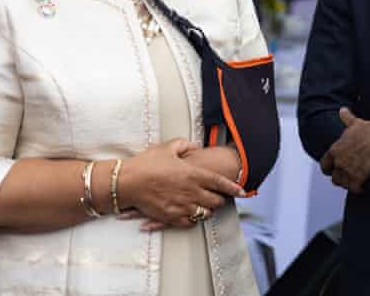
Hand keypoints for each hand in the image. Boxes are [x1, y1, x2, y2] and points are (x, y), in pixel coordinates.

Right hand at [117, 138, 244, 227]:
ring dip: (208, 210)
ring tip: (205, 205)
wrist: (126, 182)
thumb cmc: (147, 163)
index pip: (220, 183)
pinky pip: (190, 223)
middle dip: (220, 199)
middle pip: (216, 201)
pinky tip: (190, 214)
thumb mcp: (168, 147)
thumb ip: (186, 145)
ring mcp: (182, 206)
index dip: (233, 188)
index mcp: (193, 174)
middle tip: (219, 197)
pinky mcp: (171, 217)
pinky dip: (193, 219)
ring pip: (205, 213)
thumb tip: (195, 147)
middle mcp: (191, 191)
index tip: (242, 191)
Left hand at [319, 107, 369, 192]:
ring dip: (349, 183)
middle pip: (334, 177)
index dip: (330, 167)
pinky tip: (365, 185)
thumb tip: (343, 110)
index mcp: (335, 150)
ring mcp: (346, 172)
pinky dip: (359, 188)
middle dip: (341, 177)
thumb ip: (347, 118)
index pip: (324, 165)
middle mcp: (338, 162)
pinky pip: (354, 189)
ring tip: (358, 181)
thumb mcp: (356, 123)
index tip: (335, 168)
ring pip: (343, 184)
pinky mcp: (357, 180)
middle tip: (350, 175)